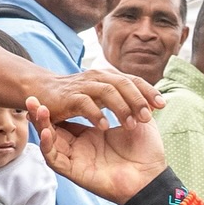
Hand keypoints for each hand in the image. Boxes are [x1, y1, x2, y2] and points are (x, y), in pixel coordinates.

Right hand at [29, 98, 167, 204]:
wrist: (151, 177)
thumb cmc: (146, 151)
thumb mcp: (137, 121)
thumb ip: (129, 104)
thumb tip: (129, 86)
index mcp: (93, 133)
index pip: (71, 115)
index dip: (62, 103)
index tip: (55, 89)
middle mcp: (81, 144)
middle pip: (54, 125)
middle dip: (42, 111)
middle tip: (34, 96)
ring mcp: (76, 157)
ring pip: (49, 140)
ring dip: (41, 122)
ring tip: (38, 106)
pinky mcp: (74, 171)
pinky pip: (53, 158)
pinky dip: (47, 144)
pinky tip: (45, 132)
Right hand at [31, 67, 162, 131]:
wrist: (40, 91)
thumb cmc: (74, 96)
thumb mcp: (102, 95)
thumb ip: (124, 99)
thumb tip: (149, 107)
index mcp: (108, 77)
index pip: (134, 81)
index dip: (149, 91)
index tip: (163, 105)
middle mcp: (97, 78)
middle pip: (124, 83)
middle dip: (138, 99)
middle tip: (149, 117)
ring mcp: (83, 86)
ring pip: (107, 91)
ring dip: (121, 107)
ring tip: (131, 124)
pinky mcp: (68, 99)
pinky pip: (84, 104)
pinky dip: (96, 114)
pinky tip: (106, 126)